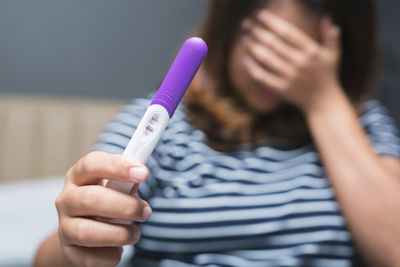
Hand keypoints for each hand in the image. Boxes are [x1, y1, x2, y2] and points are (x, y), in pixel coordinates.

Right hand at [55, 151, 151, 266]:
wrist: (81, 235)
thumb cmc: (104, 203)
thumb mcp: (113, 187)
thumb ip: (126, 181)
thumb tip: (141, 174)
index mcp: (78, 177)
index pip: (91, 164)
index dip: (118, 166)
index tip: (143, 173)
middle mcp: (67, 200)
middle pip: (91, 198)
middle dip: (125, 206)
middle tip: (146, 211)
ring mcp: (65, 227)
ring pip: (88, 232)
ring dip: (120, 234)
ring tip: (135, 234)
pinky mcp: (70, 253)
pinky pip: (92, 258)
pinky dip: (112, 254)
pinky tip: (118, 247)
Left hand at [241, 10, 341, 112]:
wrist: (323, 101)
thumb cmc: (327, 74)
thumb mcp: (333, 53)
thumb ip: (330, 36)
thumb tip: (327, 17)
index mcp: (312, 51)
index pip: (289, 33)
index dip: (273, 23)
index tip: (260, 15)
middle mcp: (300, 63)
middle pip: (274, 44)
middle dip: (257, 31)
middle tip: (246, 23)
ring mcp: (290, 77)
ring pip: (266, 59)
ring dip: (252, 47)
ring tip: (244, 37)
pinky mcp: (282, 89)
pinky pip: (263, 77)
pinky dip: (253, 68)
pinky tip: (245, 59)